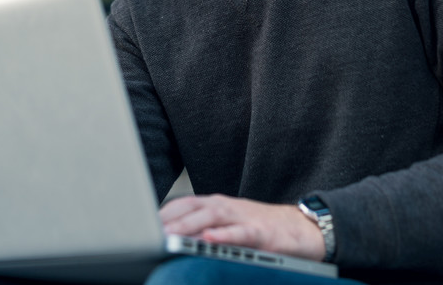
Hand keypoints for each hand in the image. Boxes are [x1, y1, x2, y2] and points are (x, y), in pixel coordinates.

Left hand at [160, 194, 324, 261]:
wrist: (301, 228)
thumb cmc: (262, 227)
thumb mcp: (230, 224)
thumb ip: (205, 228)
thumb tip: (176, 239)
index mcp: (217, 205)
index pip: (184, 204)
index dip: (163, 213)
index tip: (142, 224)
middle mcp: (227, 207)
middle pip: (193, 208)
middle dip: (170, 220)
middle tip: (150, 233)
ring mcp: (243, 217)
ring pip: (212, 217)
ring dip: (190, 226)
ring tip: (171, 236)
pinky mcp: (261, 232)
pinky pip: (240, 233)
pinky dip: (224, 235)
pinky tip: (210, 239)